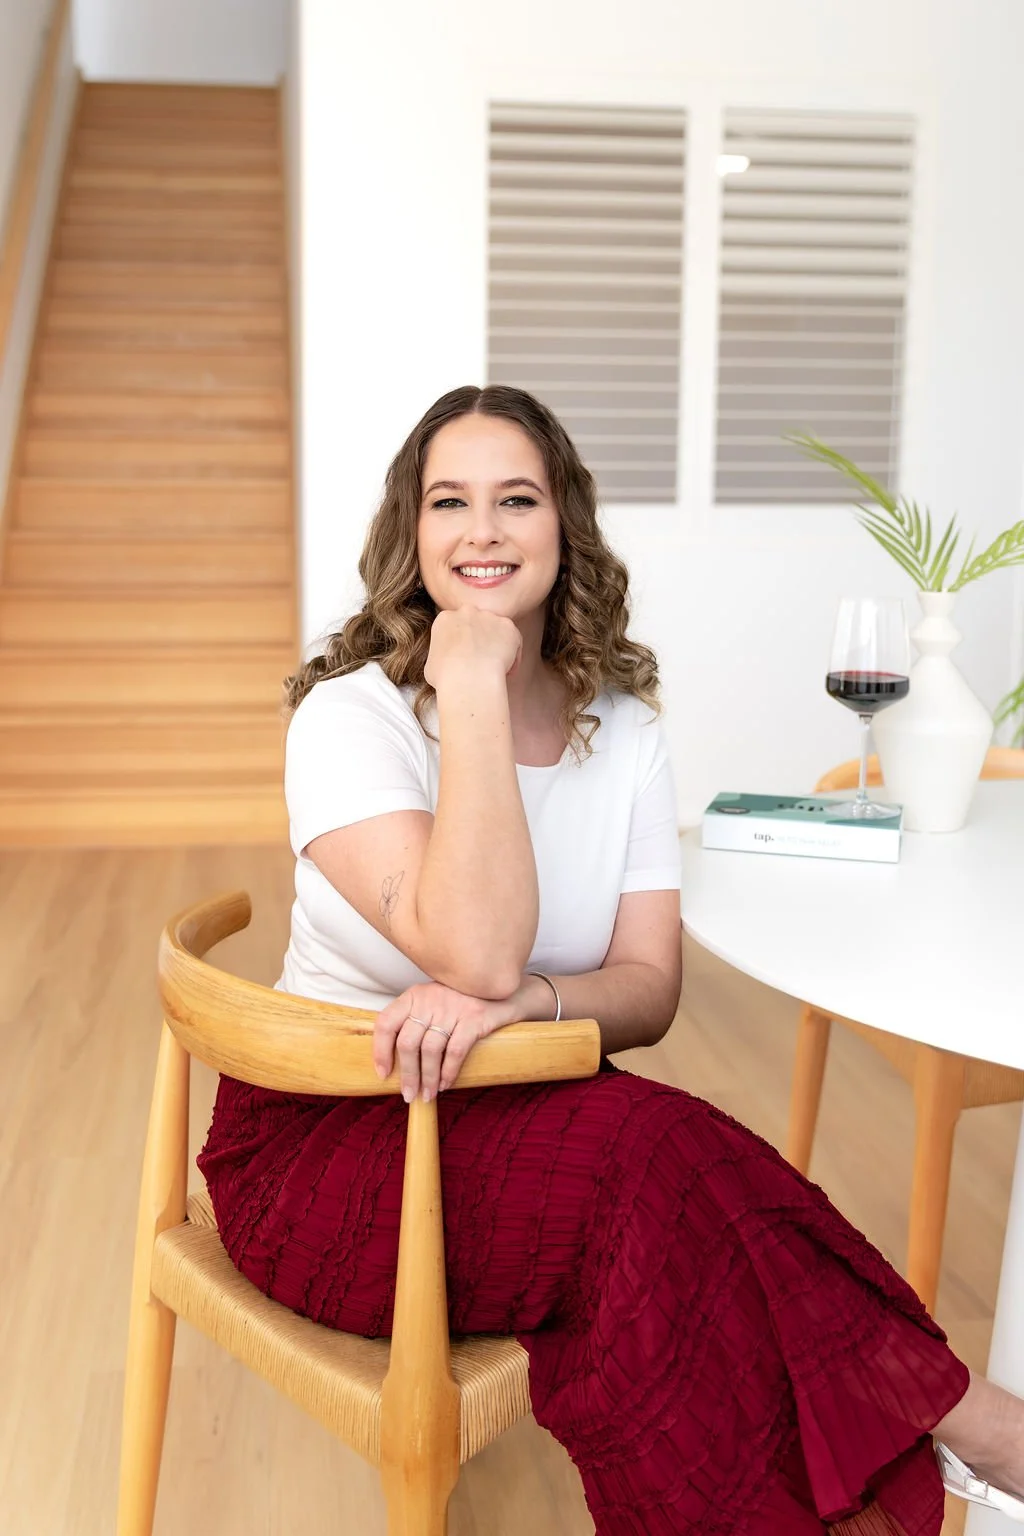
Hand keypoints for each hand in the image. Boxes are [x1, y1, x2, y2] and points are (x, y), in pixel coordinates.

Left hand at [373, 980, 520, 1102]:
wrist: (504, 992)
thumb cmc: (462, 1004)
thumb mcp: (433, 1004)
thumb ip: (415, 1022)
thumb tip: (395, 1063)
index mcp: (414, 996)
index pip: (386, 1022)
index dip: (380, 1051)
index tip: (384, 1074)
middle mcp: (430, 998)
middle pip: (407, 1042)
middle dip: (407, 1074)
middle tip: (409, 1095)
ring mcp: (452, 1007)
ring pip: (430, 1050)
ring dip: (428, 1078)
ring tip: (428, 1094)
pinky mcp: (474, 1017)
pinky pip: (455, 1051)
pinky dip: (448, 1072)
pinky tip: (446, 1084)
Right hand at [424, 608, 521, 690]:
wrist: (468, 680)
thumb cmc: (446, 678)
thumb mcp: (431, 664)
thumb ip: (442, 654)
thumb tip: (447, 661)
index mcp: (445, 618)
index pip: (456, 626)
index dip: (462, 643)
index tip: (466, 658)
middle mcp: (467, 611)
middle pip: (477, 623)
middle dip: (480, 639)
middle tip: (481, 660)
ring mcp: (489, 617)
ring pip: (497, 630)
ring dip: (497, 646)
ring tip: (495, 669)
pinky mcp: (508, 626)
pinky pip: (514, 639)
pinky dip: (513, 655)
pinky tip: (507, 671)